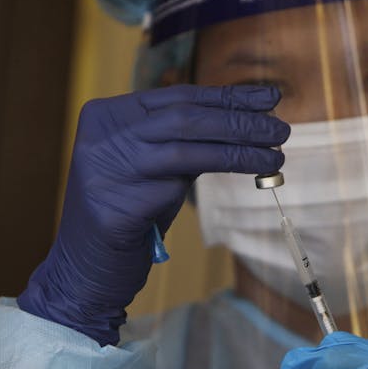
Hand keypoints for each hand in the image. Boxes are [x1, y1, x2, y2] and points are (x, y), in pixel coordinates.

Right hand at [19, 85, 288, 344]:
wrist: (87, 271)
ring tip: (275, 154)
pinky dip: (219, 175)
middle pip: (184, 117)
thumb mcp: (153, 167)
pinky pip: (177, 185)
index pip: (178, 97)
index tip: (269, 98)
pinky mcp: (116, 205)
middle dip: (238, 120)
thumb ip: (184, 141)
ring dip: (239, 148)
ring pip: (186, 146)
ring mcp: (105, 168)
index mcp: (106, 116)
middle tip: (281, 128)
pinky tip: (252, 174)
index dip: (227, 97)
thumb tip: (244, 119)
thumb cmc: (129, 217)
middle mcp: (102, 137)